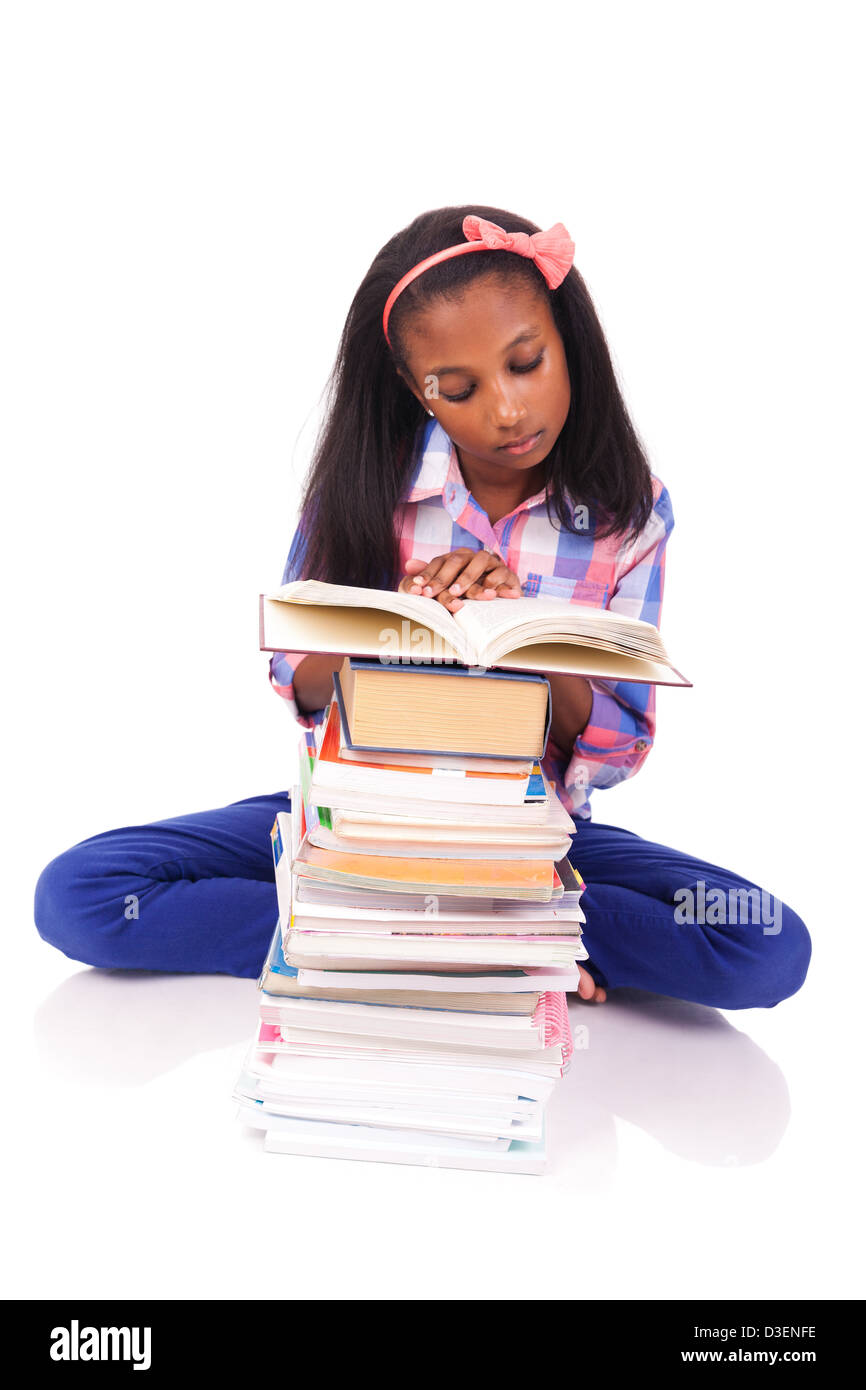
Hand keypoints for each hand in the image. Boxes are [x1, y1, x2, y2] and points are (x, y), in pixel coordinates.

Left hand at [398, 548, 522, 613]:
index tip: (417, 588)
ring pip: (480, 562)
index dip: (427, 574)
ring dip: (467, 577)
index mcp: (457, 558)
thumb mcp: (448, 587)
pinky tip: (486, 594)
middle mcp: (473, 557)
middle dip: (443, 578)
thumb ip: (429, 575)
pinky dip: (494, 582)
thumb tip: (408, 564)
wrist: (501, 598)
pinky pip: (501, 573)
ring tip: (457, 593)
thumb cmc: (470, 593)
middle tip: (431, 594)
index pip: (439, 562)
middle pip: (457, 560)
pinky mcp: (507, 573)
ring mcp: (491, 563)